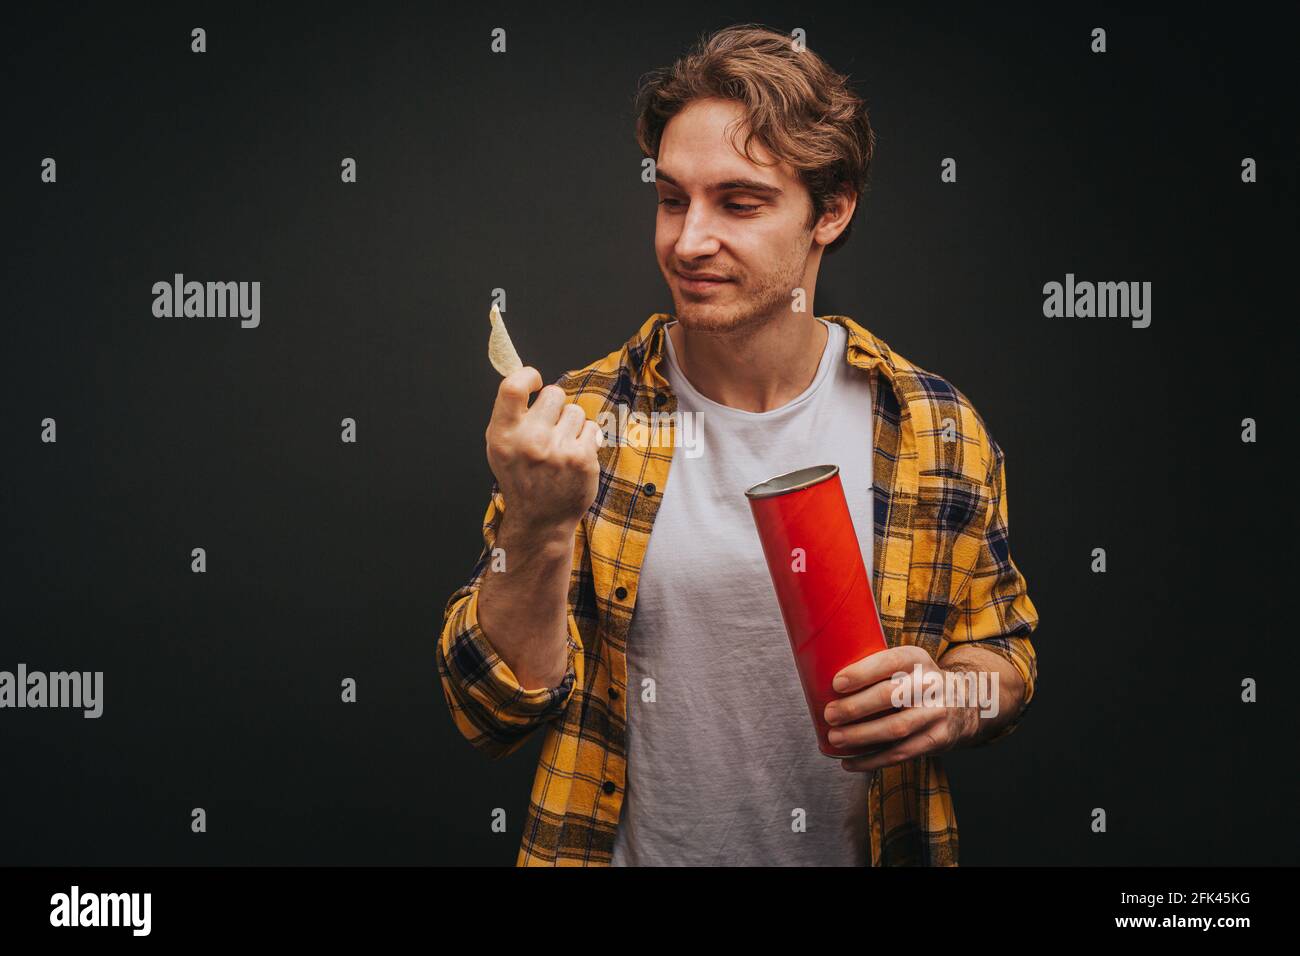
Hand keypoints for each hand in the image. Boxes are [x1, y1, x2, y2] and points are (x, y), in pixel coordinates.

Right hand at [485, 366, 601, 536]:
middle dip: (554, 406)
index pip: (513, 387)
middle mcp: (529, 441)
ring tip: (560, 448)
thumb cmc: (521, 477)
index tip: (535, 381)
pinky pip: (591, 428)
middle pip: (553, 393)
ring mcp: (558, 451)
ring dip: (571, 425)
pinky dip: (585, 439)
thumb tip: (523, 374)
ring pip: (575, 411)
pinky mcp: (582, 459)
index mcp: (503, 435)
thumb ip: (510, 413)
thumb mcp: (500, 446)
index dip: (527, 375)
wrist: (541, 519)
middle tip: (549, 428)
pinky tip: (574, 458)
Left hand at [824, 645, 977, 772]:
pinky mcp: (937, 739)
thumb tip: (819, 676)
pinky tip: (849, 762)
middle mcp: (930, 684)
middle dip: (856, 707)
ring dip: (861, 736)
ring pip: (896, 728)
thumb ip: (875, 668)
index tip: (836, 684)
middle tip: (830, 714)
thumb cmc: (915, 682)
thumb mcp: (905, 664)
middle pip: (891, 696)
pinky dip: (872, 760)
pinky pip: (901, 754)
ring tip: (835, 738)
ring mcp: (936, 713)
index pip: (890, 661)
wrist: (964, 703)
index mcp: (917, 659)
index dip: (863, 672)